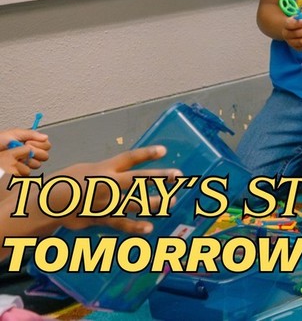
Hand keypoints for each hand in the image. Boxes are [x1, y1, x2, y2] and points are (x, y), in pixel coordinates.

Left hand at [0, 129, 50, 174]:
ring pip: (37, 164)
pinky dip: (21, 167)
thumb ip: (31, 134)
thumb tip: (45, 137)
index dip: (40, 144)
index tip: (28, 142)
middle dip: (35, 152)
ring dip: (27, 159)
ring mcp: (27, 163)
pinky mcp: (21, 171)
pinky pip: (27, 172)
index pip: (47, 146)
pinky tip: (15, 162)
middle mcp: (32, 154)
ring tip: (17, 156)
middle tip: (24, 148)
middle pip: (45, 156)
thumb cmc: (0, 141)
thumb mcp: (15, 133)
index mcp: (33, 144)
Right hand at [51, 145, 180, 233]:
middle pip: (137, 179)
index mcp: (104, 168)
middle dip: (158, 177)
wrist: (46, 202)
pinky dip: (134, 227)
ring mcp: (104, 202)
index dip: (146, 153)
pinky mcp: (99, 218)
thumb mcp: (87, 169)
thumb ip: (108, 170)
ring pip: (132, 202)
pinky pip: (119, 223)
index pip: (129, 158)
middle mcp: (107, 184)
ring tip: (171, 201)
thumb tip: (125, 169)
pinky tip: (149, 228)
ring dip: (153, 202)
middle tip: (177, 175)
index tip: (164, 150)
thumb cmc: (68, 182)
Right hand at [282, 16, 301, 51]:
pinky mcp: (298, 48)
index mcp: (286, 25)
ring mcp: (292, 43)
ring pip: (301, 42)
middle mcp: (287, 35)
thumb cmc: (298, 22)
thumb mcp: (300, 18)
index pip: (290, 24)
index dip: (297, 24)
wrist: (292, 31)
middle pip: (296, 34)